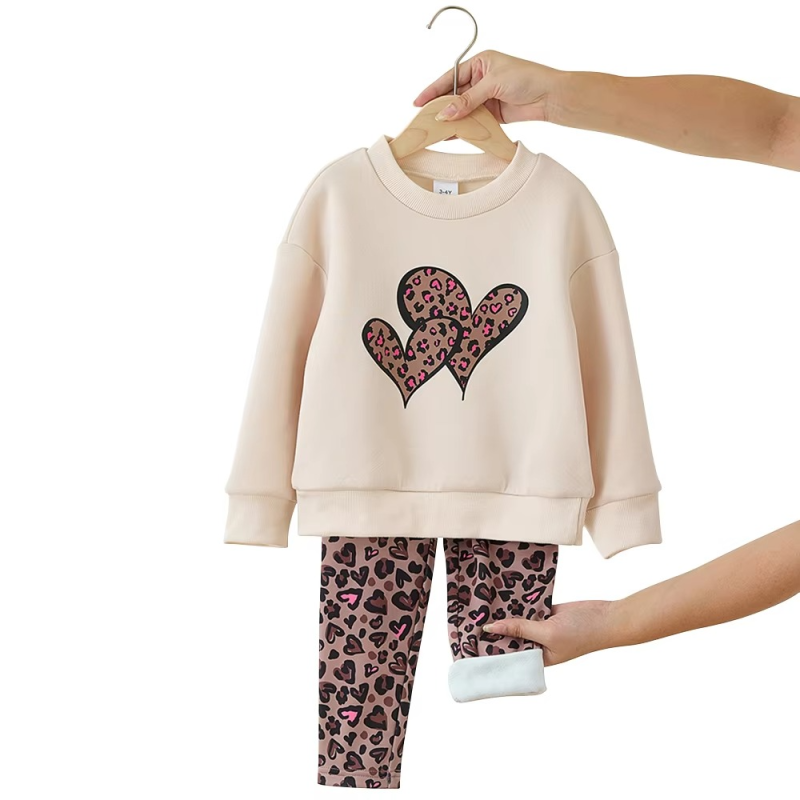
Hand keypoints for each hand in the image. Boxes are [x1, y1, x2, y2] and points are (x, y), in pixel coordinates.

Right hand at [413, 50, 563, 124]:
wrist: (549, 97)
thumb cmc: (527, 78)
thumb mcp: (493, 84)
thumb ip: (468, 101)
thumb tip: (447, 113)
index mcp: (480, 64)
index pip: (450, 77)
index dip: (433, 90)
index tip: (419, 102)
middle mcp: (480, 79)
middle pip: (454, 96)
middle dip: (440, 108)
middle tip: (424, 120)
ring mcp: (485, 98)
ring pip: (462, 111)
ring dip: (451, 121)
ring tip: (434, 131)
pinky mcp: (491, 114)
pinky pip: (472, 122)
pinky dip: (462, 129)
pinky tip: (451, 136)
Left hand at [482, 600, 617, 665]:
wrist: (608, 616)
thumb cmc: (583, 633)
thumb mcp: (547, 633)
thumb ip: (520, 629)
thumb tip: (490, 628)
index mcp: (538, 658)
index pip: (509, 655)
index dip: (492, 648)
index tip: (471, 642)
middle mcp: (538, 644)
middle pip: (511, 636)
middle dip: (495, 628)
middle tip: (470, 619)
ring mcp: (542, 627)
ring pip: (517, 620)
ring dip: (505, 612)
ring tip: (480, 605)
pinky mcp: (547, 612)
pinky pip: (528, 607)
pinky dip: (517, 601)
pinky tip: (501, 594)